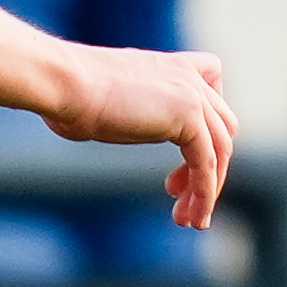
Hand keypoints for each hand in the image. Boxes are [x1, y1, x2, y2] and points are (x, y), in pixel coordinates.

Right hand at [39, 43, 233, 225]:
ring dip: (208, 189)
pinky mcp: (188, 117)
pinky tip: (195, 217)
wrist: (64, 83)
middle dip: (206, 167)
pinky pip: (207, 163)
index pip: (211, 92)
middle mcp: (188, 76)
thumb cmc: (65, 94)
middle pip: (222, 127)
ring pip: (220, 149)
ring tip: (189, 220)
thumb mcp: (102, 101)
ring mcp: (192, 94)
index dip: (206, 129)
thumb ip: (117, 112)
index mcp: (170, 66)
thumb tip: (82, 122)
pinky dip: (205, 193)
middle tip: (176, 197)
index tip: (181, 161)